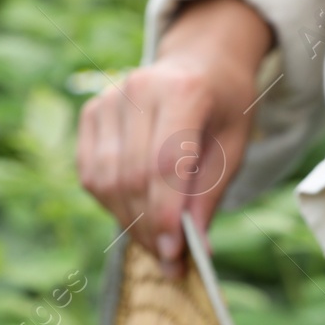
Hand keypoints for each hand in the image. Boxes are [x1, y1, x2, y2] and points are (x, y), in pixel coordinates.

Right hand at [78, 0, 273, 276]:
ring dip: (129, 221)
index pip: (165, 164)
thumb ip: (209, 196)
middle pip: (132, 176)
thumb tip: (194, 250)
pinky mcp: (91, 112)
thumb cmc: (223, 109)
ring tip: (156, 242)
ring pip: (107, 180)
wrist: (198, 62)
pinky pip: (91, 173)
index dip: (167, 215)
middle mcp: (138, 89)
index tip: (175, 255)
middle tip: (168, 261)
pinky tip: (135, 213)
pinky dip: (110, 203)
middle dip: (149, 227)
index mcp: (183, 91)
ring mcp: (109, 98)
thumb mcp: (233, 149)